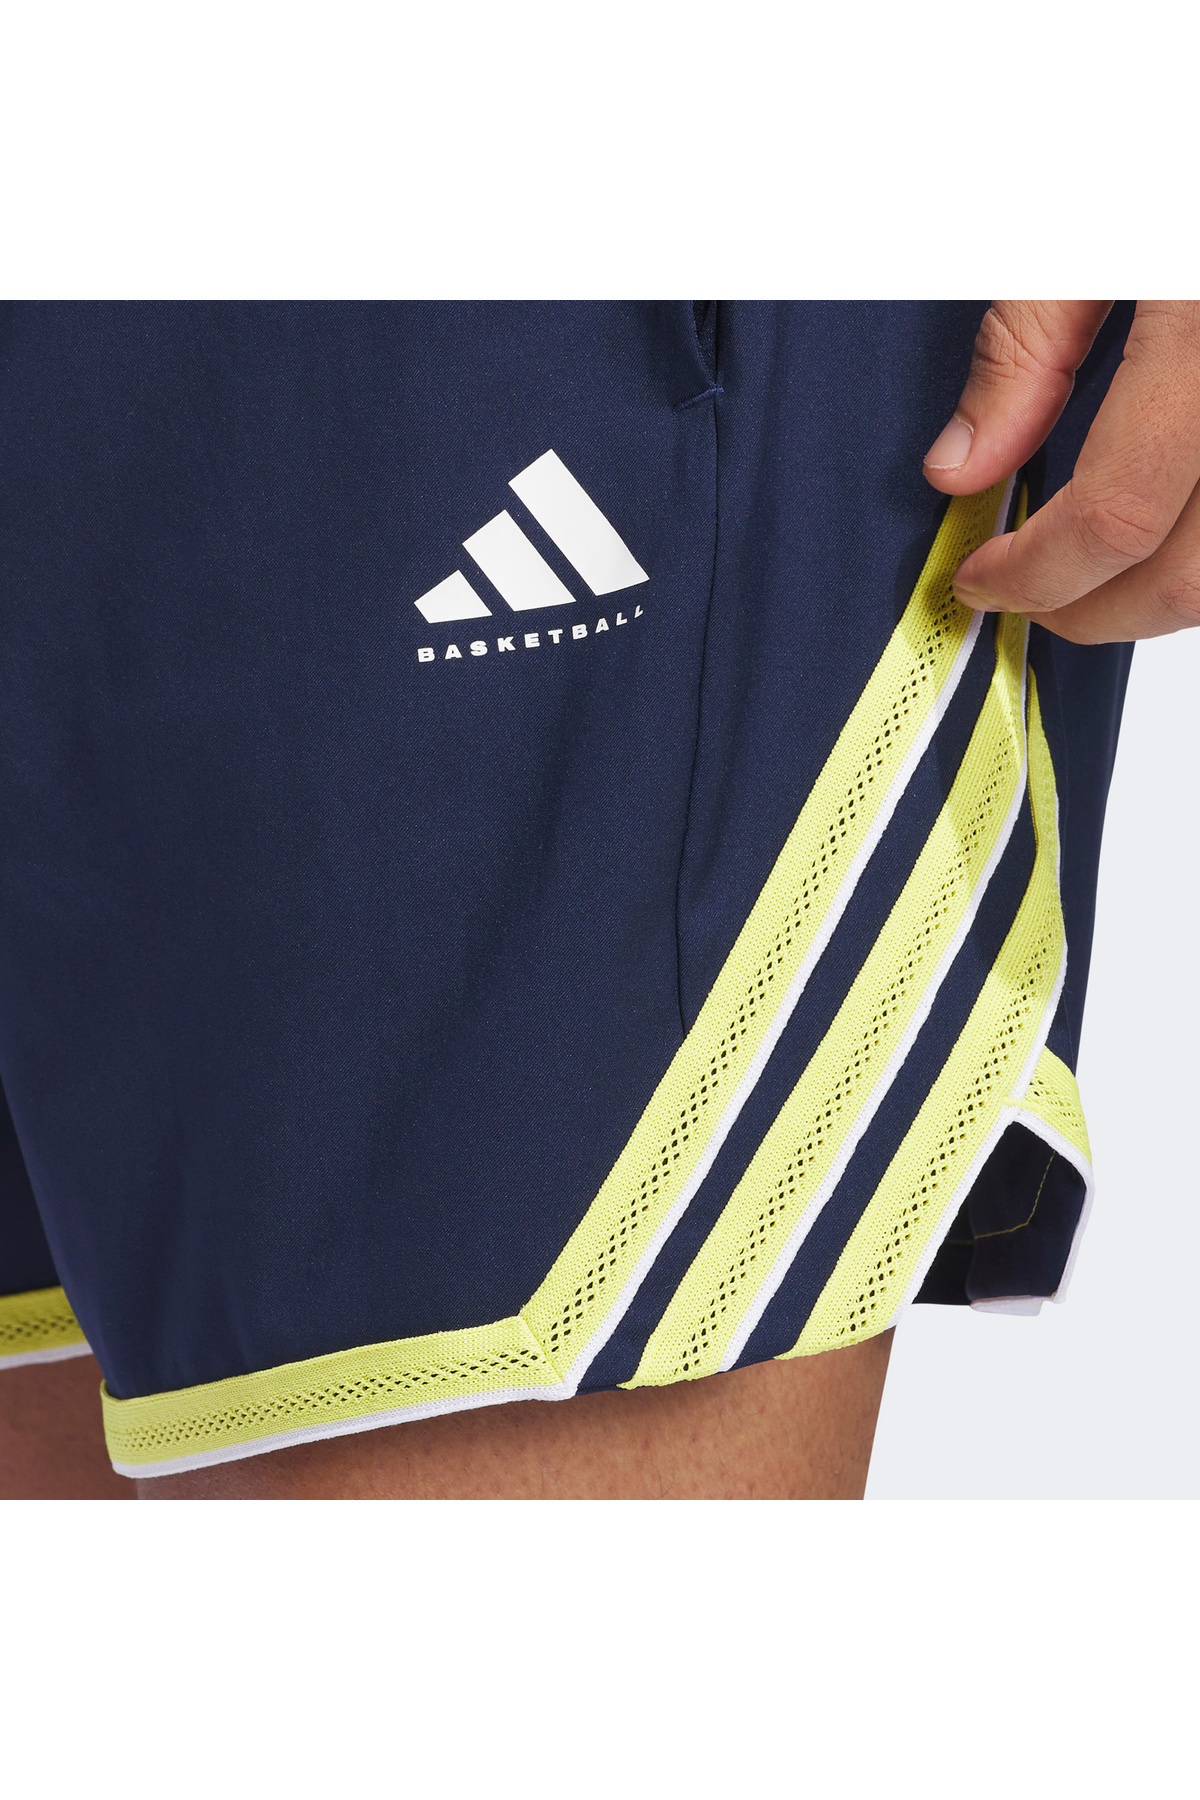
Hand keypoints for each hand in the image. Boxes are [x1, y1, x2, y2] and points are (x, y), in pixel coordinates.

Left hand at [922, 301, 1199, 642]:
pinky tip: (1148, 519)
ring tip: (1077, 566)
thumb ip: (1025, 345)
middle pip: (1185, 576)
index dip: (1032, 571)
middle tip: (1018, 593)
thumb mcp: (1081, 234)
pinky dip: (1188, 544)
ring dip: (1149, 588)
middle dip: (1088, 610)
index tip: (975, 577)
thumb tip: (960, 466)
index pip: (1117, 513)